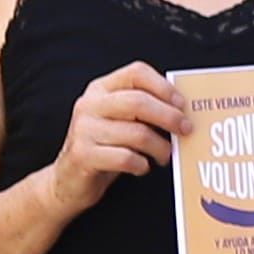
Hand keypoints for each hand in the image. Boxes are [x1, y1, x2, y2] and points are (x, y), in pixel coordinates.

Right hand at [44, 62, 181, 216]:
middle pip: (138, 102)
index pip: (136, 73)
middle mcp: (89, 105)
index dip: (163, 86)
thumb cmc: (104, 146)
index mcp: (101, 89)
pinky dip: (141, 164)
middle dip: (169, 116)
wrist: (67, 179)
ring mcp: (84, 130)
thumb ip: (143, 109)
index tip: (182, 103)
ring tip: (165, 155)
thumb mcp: (119, 120)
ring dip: (160, 147)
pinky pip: (125, 158)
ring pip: (136, 133)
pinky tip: (143, 166)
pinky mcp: (83, 155)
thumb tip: (183, 110)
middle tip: (186, 130)